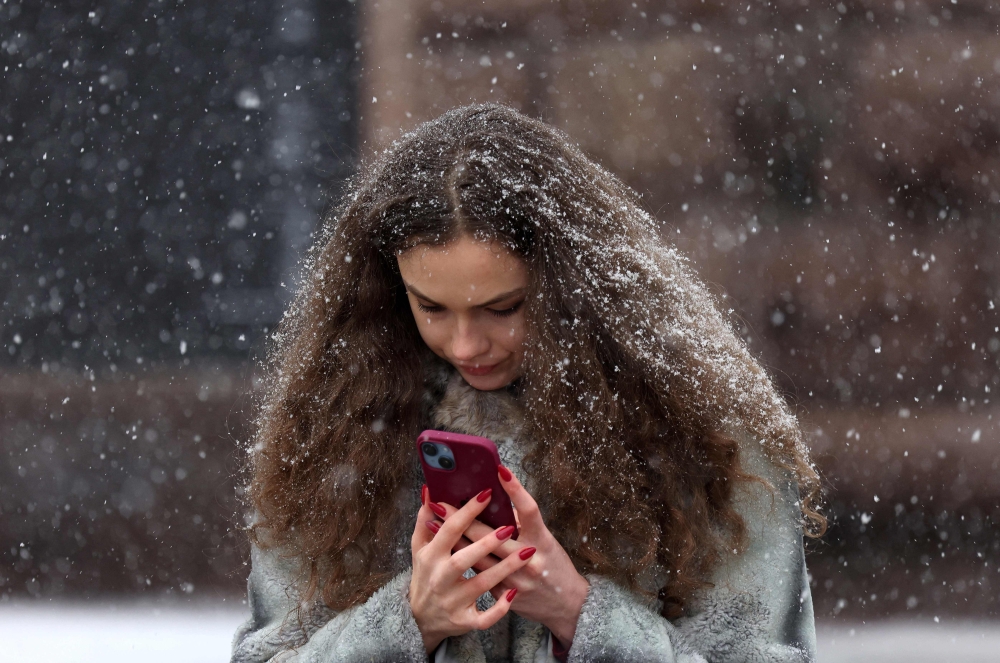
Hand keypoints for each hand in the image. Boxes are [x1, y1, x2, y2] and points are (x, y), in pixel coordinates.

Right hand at [409, 485, 535, 652]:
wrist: (420, 620)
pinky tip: (513, 592)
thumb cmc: (425, 576)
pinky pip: (485, 618)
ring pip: (481, 585)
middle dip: (486, 543)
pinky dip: (499, 607)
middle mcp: (440, 579)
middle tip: (509, 527)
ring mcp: (453, 602)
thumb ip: (424, 520)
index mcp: (430, 556)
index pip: (450, 530)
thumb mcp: (419, 549)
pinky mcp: (464, 621)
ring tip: (527, 552)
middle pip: (464, 559)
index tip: (486, 493)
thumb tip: (429, 490)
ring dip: (504, 569)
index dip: (467, 511)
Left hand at [438, 467, 589, 646]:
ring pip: (477, 556)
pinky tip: (441, 547)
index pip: (529, 510)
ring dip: (453, 537)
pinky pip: (476, 574)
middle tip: (442, 500)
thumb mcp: (546, 541)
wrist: (566, 605)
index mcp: (542, 541)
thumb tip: (497, 503)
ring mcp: (514, 580)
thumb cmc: (555, 566)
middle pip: (491, 534)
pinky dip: (458, 558)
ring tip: (432, 520)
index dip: (515, 489)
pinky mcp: (502, 594)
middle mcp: (528, 560)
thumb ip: (523, 523)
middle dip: (463, 516)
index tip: (500, 470)